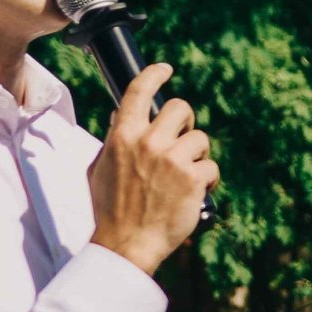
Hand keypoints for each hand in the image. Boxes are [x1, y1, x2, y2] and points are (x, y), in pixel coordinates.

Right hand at [89, 63, 217, 274]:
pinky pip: (211, 167)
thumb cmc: (111, 208)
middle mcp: (148, 142)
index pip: (139, 91)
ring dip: (197, 154)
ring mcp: (173, 159)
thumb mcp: (100, 167)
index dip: (154, 75)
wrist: (127, 243)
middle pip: (181, 108)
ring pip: (200, 138)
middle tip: (182, 140)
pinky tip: (195, 192)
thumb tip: (121, 115)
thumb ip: (114, 140)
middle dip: (185, 122)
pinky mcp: (194, 179)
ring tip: (185, 175)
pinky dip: (208, 179)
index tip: (165, 69)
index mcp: (122, 136)